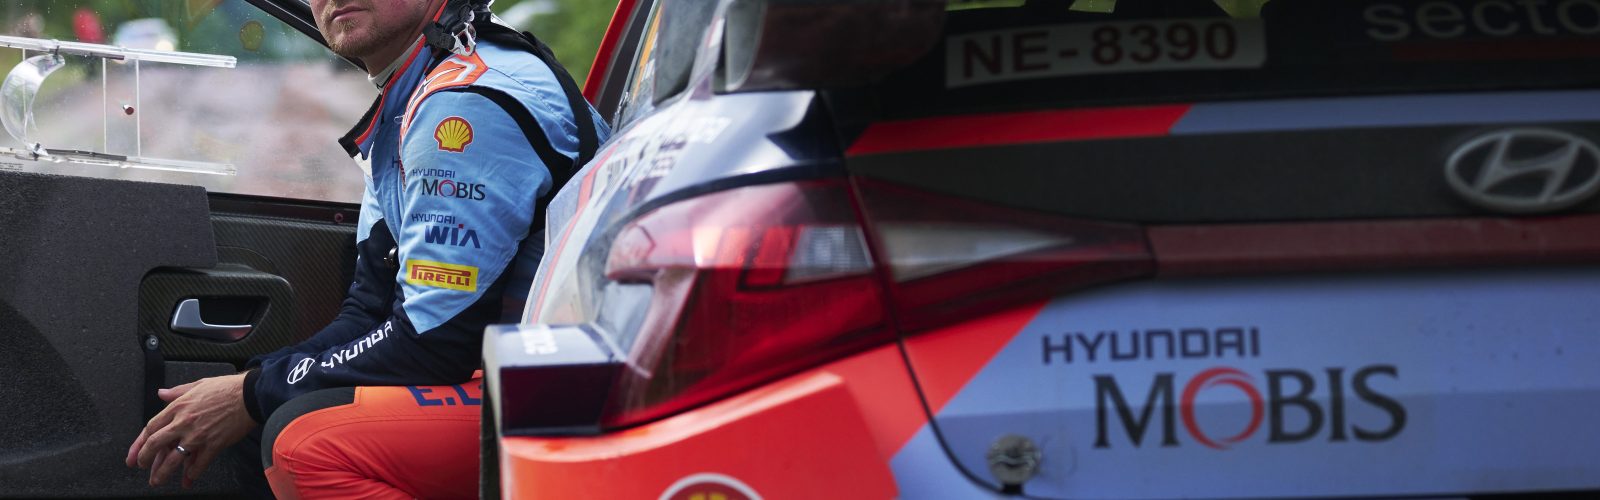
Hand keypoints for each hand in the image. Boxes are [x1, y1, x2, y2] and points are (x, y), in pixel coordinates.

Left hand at [125, 373, 256, 487]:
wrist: (250, 395)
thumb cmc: (227, 388)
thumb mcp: (198, 384)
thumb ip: (177, 391)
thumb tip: (162, 393)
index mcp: (178, 407)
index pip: (151, 428)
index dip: (139, 443)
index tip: (135, 453)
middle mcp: (184, 422)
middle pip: (156, 444)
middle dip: (145, 458)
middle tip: (142, 466)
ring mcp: (198, 435)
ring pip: (174, 458)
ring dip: (162, 472)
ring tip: (157, 481)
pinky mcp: (214, 444)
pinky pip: (199, 463)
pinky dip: (192, 473)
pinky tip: (187, 479)